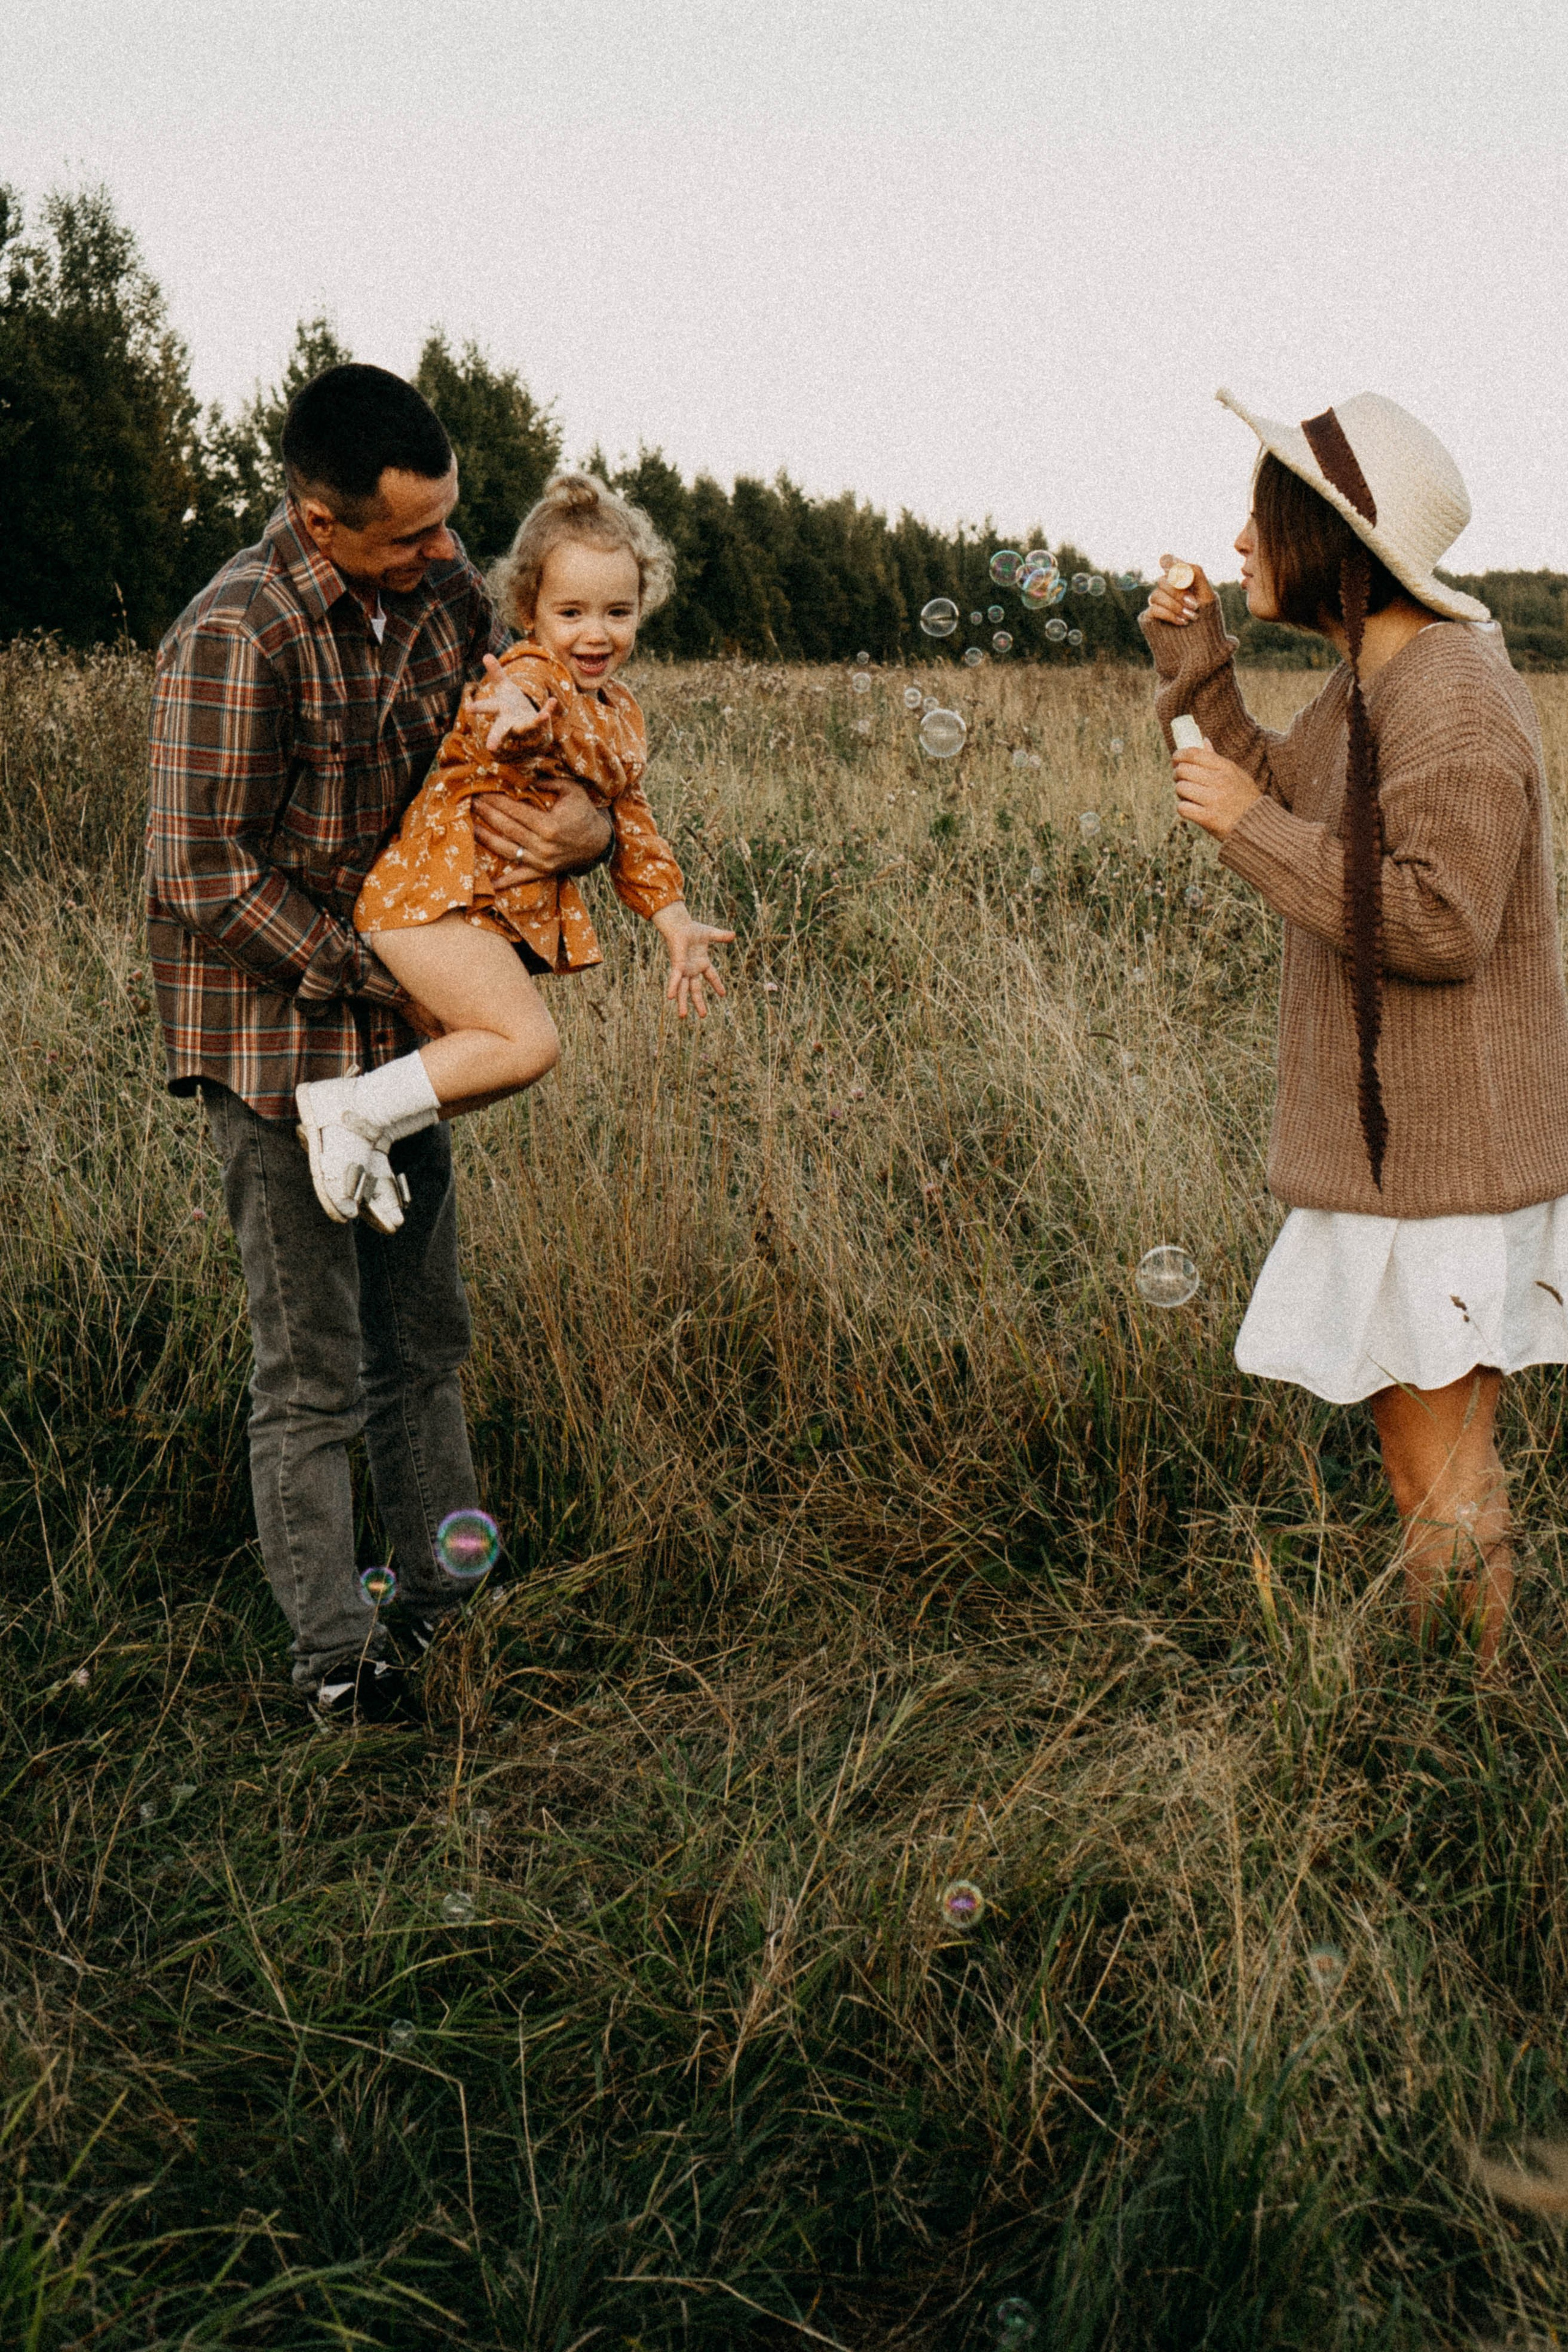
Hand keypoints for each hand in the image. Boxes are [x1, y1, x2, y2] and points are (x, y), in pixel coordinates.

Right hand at [470, 655, 558, 753]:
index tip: (469, 708)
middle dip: (496, 737)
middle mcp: (510, 722)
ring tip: (544, 716)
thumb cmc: (512, 705)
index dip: (478, 708)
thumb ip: (496, 673)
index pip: (487, 708)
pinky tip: (553, 701)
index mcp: (499, 711)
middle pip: (501, 730)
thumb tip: (486, 655)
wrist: (530, 724)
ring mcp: (525, 726)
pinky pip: (543, 717)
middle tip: (491, 747)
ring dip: (536, 722)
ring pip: (527, 728)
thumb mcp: (504, 687)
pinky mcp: (539, 726)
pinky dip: (548, 709)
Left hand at [472, 778, 613, 886]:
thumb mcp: (572, 791)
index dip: (496, 801)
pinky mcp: (542, 872)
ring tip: (470, 827)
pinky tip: (488, 883)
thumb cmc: (583, 812)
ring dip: (486, 839)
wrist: (598, 842)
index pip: (515, 811)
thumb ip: (548, 782)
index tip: (481, 791)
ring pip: (507, 850)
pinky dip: (505, 881)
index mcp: (549, 825)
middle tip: (470, 802)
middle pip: (507, 828)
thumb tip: (523, 776)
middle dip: (486, 814)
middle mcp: (543, 845)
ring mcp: (541, 861)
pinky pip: (521, 878)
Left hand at [653, 901, 735, 1019]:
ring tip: (683, 1016)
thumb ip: (721, 936)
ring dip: (683, 1003)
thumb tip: (734, 935)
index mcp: (701, 962)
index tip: (723, 994)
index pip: (711, 976)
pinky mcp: (677, 965)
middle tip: (703, 1016)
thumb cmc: (691, 928)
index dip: (717, 985)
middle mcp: (692, 969)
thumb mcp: (710, 934)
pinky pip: (675, 979)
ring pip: (683, 989)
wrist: (679, 924)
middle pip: (696, 989)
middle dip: (699, 1003)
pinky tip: (670, 998)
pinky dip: (673, 987)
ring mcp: (684, 969)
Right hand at [1147, 553, 1216, 628]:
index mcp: (1182, 582)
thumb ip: (1195, 574)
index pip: (1168, 563)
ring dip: (1175, 605)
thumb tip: (1175, 561)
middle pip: (1163, 579)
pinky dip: (1169, 614)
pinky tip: (1182, 622)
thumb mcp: (1207, 595)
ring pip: (1156, 594)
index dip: (1169, 562)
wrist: (1199, 653)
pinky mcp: (1149, 618)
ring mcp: (1157, 605)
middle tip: (1193, 605)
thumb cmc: (1208, 624)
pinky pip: (1154, 609)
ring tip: (1191, 617)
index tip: (1175, 569)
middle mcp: (1168, 592)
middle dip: (1178, 591)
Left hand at [1173, 739, 1260, 840]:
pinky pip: (1182, 808)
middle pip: (1183, 770)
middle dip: (1177, 774)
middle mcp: (1220, 781)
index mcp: (1226, 767)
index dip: (1180, 754)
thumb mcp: (1237, 774)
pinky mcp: (1207, 818)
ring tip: (1189, 796)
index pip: (1195, 754)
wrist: (1257, 825)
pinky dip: (1183, 808)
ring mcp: (1213, 800)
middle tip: (1181, 779)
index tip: (1176, 758)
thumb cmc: (1245, 798)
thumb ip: (1218, 759)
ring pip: (1181, 788)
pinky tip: (1192, 809)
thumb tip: (1203, 741)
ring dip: (1180, 792)